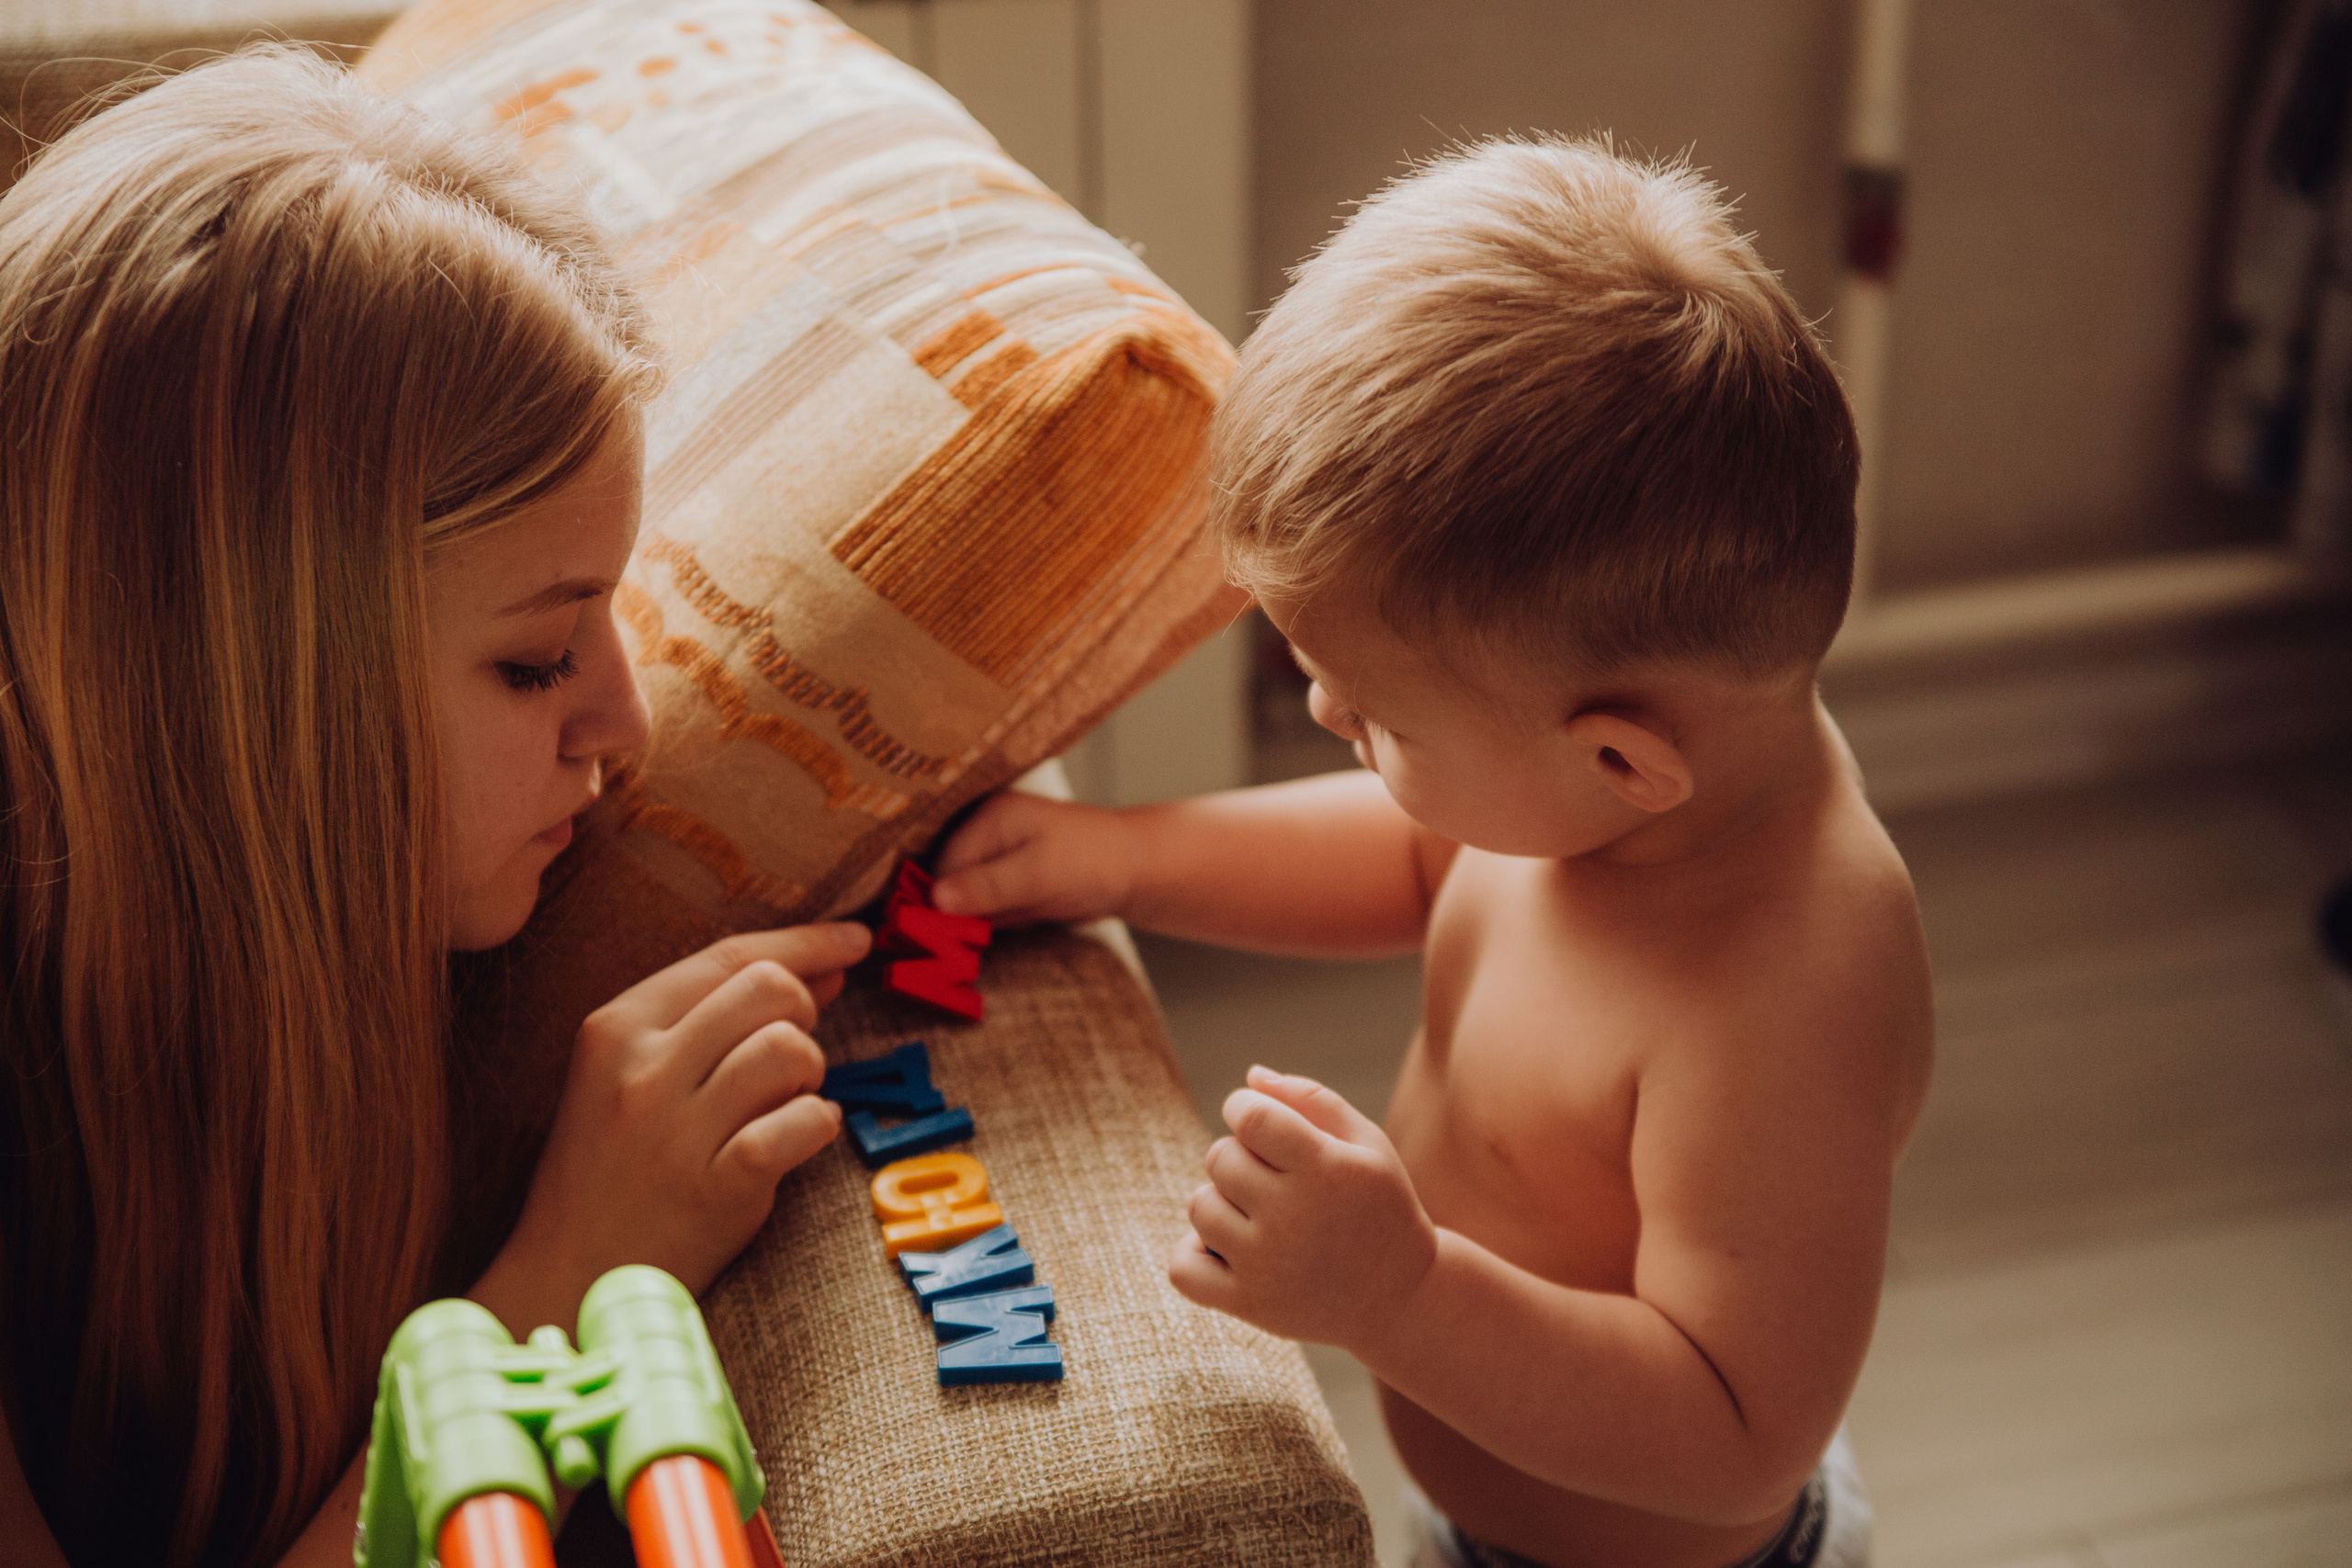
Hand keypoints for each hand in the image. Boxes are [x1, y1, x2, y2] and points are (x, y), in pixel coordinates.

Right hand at [476, 921, 871, 1330]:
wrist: (574, 1277)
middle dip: (803, 1010)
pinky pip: (805, 1122)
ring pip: (791, 1049)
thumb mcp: (630, 1076)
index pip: (727, 956)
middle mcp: (643, 1069)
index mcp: (615, 1028)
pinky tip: (793, 1140)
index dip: (804, 942)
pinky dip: (815, 1124)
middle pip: (768, 988)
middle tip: (792, 1053)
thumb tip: (816, 972)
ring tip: (780, 1104)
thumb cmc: (611, 1171)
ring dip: (807, 1075)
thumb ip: (713, 1019)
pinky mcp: (720, 1185)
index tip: (853, 940)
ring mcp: (679, 1129)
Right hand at [932, 790, 1140, 924]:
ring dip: (984, 919)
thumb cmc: (1094, 860)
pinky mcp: (1010, 881)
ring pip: (967, 901)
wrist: (1136, 869)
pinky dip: (1001, 921)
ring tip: (1022, 912)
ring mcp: (998, 859)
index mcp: (989, 819)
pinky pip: (989, 908)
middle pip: (950, 883)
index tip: (947, 933)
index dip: (942, 902)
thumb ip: (988, 886)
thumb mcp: (1039, 874)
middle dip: (965, 912)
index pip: (943, 865)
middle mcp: (987, 835)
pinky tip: (1027, 915)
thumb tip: (937, 899)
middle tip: (995, 924)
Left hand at [1168, 1066, 1437, 1351]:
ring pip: (1200, 1206)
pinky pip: (1183, 1267)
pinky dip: (1194, 1251)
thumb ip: (1312, 1100)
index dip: (1242, 1107)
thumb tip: (1250, 1077)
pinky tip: (1226, 1246)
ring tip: (1256, 1211)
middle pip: (1220, 1158)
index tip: (1257, 1120)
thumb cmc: (1381, 1208)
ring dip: (1220, 1200)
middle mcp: (1293, 1218)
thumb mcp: (1368, 1145)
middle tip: (1270, 1173)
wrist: (1402, 1298)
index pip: (1250, 1117)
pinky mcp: (1250, 1304)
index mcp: (1326, 1170)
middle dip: (1238, 1154)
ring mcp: (1267, 1266)